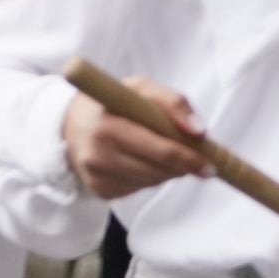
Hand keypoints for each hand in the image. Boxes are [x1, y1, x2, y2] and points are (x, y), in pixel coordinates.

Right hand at [62, 78, 211, 198]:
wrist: (69, 124)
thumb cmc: (111, 104)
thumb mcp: (138, 88)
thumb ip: (172, 102)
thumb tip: (199, 132)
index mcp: (108, 121)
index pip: (160, 148)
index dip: (188, 157)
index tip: (209, 163)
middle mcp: (98, 150)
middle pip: (159, 170)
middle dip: (183, 167)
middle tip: (199, 164)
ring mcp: (96, 174)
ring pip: (152, 181)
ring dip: (166, 171)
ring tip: (159, 154)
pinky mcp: (98, 189)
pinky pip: (137, 189)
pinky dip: (146, 178)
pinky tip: (138, 162)